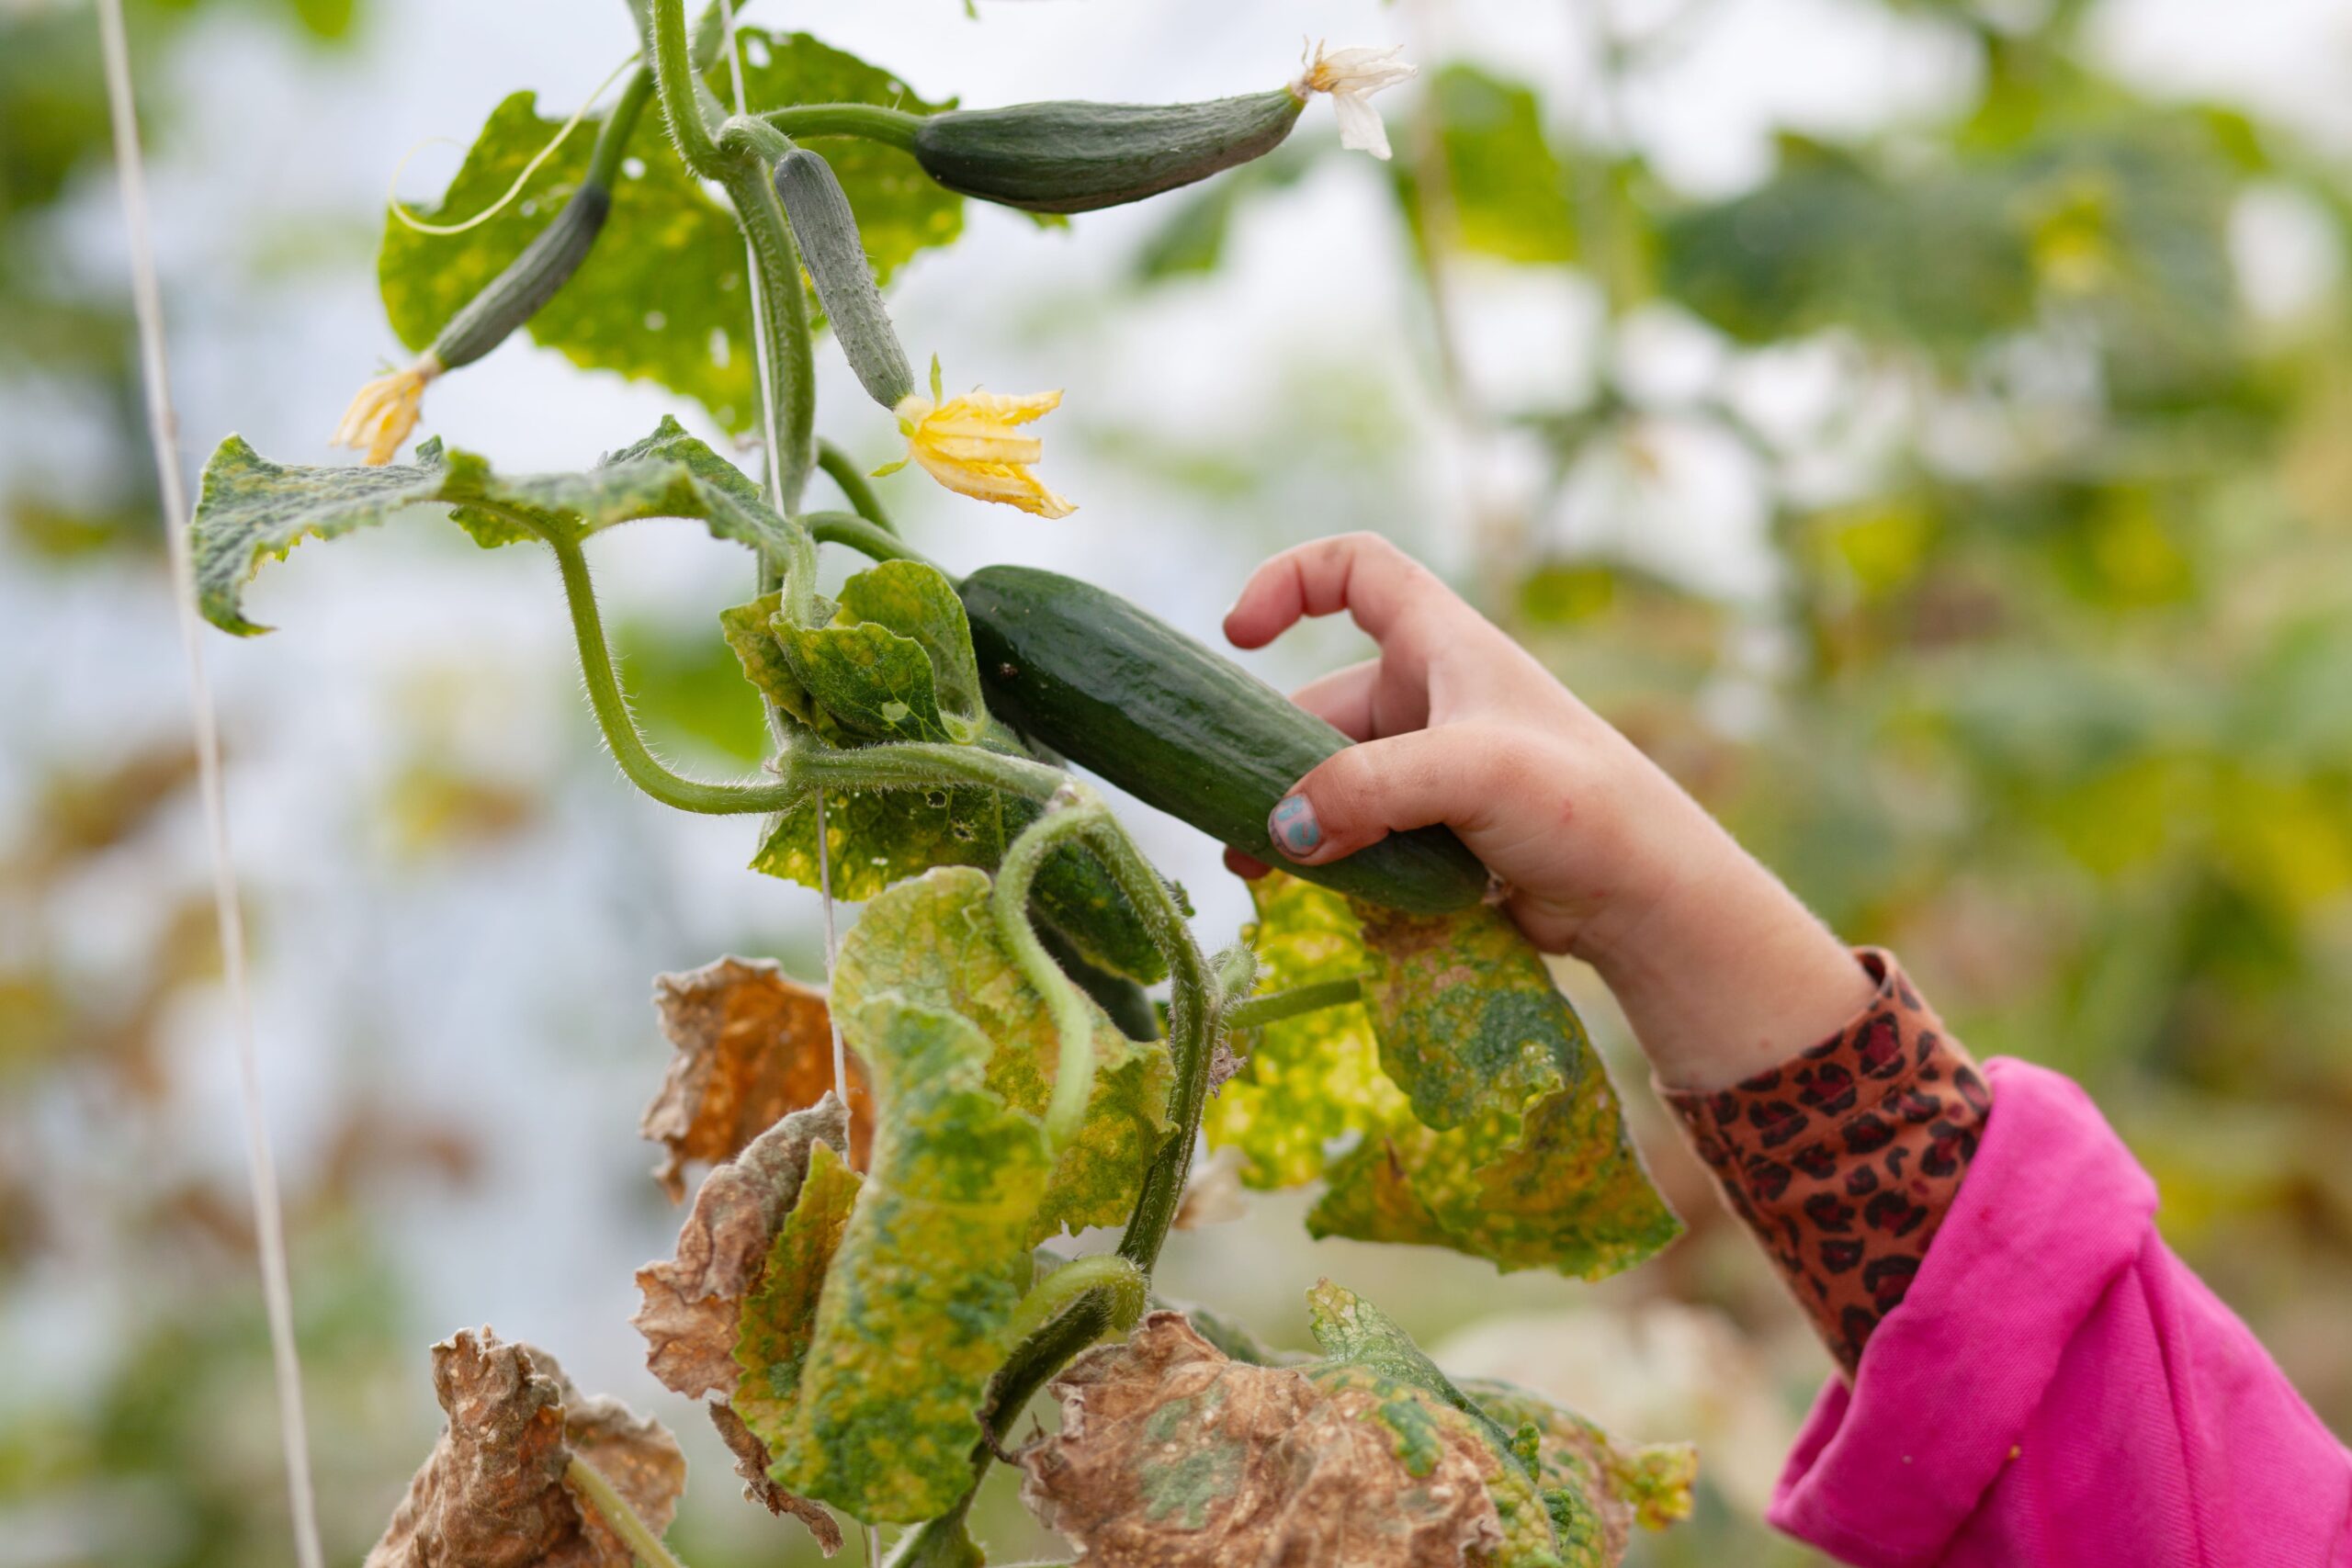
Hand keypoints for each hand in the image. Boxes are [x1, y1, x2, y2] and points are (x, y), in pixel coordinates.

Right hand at [1223, 533, 1872, 1088]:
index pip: (1356, 570)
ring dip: (1293, 817)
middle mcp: (1434, 696)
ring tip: (1257, 874)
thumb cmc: (1580, 805)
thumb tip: (1280, 830)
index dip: (1289, 580)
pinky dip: (1330, 855)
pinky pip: (1361, 830)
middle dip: (1273, 759)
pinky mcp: (1438, 830)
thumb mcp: (1470, 774)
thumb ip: (1367, 790)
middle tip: (1241, 832)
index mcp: (1444, 645)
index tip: (1240, 637)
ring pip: (1335, 777)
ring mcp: (1435, 766)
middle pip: (1323, 705)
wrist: (1647, 900)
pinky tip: (1311, 893)